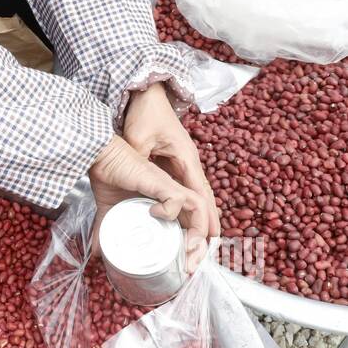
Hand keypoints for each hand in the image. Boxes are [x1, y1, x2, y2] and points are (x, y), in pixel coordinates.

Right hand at [89, 132, 216, 274]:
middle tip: (190, 266)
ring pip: (200, 207)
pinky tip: (156, 215)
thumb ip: (106, 230)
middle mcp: (172, 194)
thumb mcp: (109, 212)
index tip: (186, 264)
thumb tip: (98, 251)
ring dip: (199, 231)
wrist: (101, 156)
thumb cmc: (109, 177)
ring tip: (187, 249)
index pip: (191, 224)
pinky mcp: (160, 182)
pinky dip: (171, 211)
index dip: (194, 245)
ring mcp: (168, 187)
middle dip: (201, 246)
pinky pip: (178, 198)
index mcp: (165, 202)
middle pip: (202, 220)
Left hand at [123, 82, 219, 238]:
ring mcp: (182, 165)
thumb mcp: (139, 137)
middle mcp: (189, 164)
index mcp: (186, 159)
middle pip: (204, 200)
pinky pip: (183, 192)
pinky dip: (185, 210)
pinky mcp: (173, 166)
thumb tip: (137, 180)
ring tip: (196, 246)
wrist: (146, 95)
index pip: (201, 194)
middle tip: (202, 252)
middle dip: (205, 226)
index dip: (206, 218)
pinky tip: (180, 225)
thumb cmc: (146, 113)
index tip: (210, 238)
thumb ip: (141, 158)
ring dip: (197, 221)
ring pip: (196, 198)